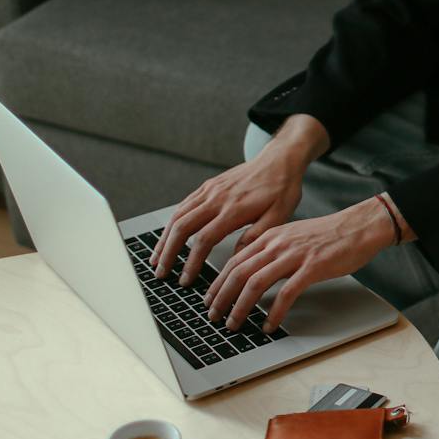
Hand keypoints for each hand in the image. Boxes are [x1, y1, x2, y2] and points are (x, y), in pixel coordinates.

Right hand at [150, 140, 307, 284]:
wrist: (279, 160)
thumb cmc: (281, 189)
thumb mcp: (278, 217)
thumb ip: (256, 237)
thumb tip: (236, 258)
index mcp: (234, 209)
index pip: (204, 239)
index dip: (191, 262)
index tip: (186, 279)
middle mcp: (216, 198)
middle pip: (182, 227)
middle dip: (168, 252)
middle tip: (162, 273)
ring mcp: (209, 190)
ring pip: (178, 215)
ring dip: (164, 238)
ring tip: (157, 258)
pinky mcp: (208, 186)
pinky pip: (184, 205)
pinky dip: (172, 222)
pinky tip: (168, 235)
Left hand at [203, 199, 397, 330]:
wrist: (359, 226)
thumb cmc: (329, 234)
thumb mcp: (292, 237)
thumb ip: (272, 251)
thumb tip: (254, 271)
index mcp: (270, 236)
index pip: (234, 261)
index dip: (218, 282)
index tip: (210, 299)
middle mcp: (277, 244)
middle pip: (238, 272)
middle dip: (221, 297)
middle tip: (214, 316)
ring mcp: (293, 255)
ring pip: (255, 283)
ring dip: (240, 307)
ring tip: (235, 323)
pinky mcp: (311, 268)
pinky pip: (286, 293)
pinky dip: (274, 312)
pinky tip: (269, 324)